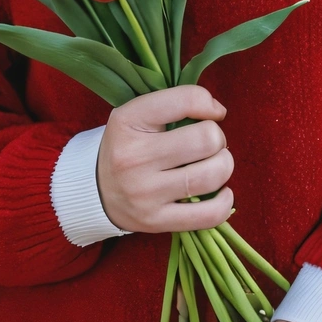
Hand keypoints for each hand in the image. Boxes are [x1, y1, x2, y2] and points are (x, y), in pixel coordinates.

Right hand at [96, 85, 233, 233]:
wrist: (95, 189)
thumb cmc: (128, 144)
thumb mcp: (137, 113)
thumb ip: (176, 104)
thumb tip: (219, 112)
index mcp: (129, 121)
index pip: (185, 100)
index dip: (208, 104)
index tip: (211, 113)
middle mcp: (135, 157)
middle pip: (206, 139)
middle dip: (218, 138)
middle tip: (209, 143)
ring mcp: (145, 193)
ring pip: (211, 175)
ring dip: (224, 166)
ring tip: (215, 164)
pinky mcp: (155, 221)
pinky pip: (208, 215)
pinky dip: (225, 202)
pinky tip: (222, 191)